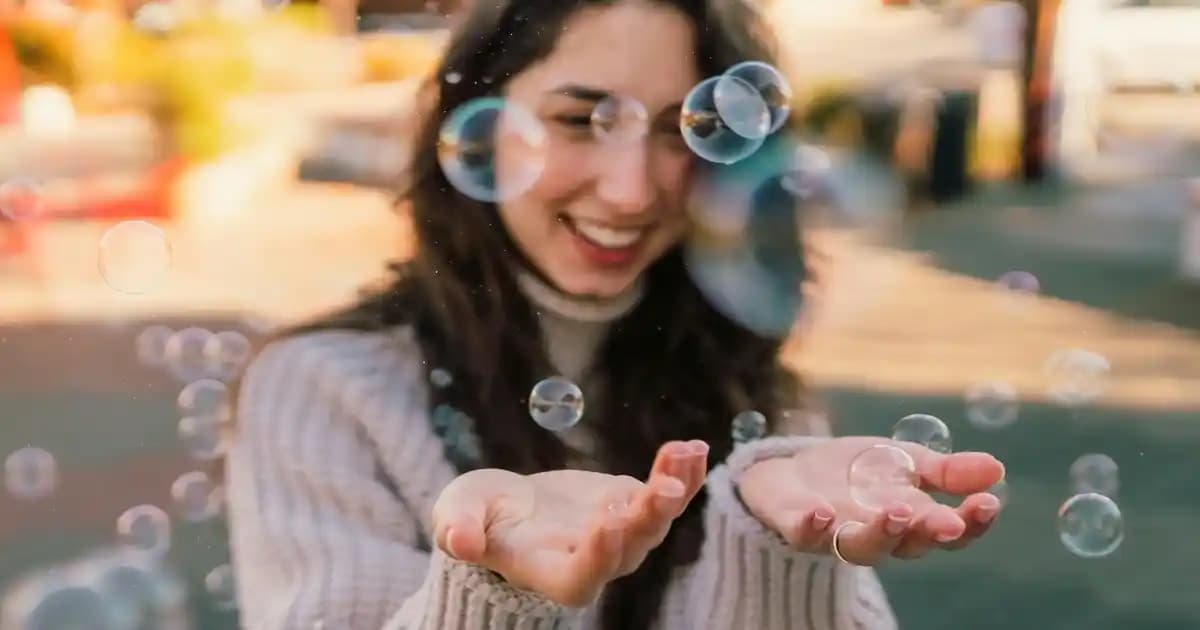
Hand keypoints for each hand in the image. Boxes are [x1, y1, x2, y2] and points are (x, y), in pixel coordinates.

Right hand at [432, 440, 709, 606]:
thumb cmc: (479, 517)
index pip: (583, 577)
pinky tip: (693, 445)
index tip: (608, 522)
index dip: (598, 555)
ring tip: (687, 453)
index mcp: (552, 572)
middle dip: (648, 516)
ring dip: (676, 487)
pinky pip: (668, 492)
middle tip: (665, 487)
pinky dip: (682, 471)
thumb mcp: (460, 517)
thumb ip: (459, 530)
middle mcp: (596, 561)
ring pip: (658, 520)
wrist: (509, 510)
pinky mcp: (634, 504)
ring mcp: (621, 534)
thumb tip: (459, 542)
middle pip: (630, 548)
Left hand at [736, 436, 1004, 565]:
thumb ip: (946, 470)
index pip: (948, 532)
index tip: (988, 502)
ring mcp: (835, 534)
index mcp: (910, 520)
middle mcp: (877, 535)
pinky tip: (822, 512)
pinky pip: (803, 534)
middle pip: (908, 545)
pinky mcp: (795, 525)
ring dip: (880, 533)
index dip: (970, 523)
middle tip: (947, 521)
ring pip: (861, 548)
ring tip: (895, 512)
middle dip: (928, 532)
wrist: (791, 474)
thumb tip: (997, 468)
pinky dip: (813, 526)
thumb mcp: (906, 462)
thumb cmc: (857, 475)